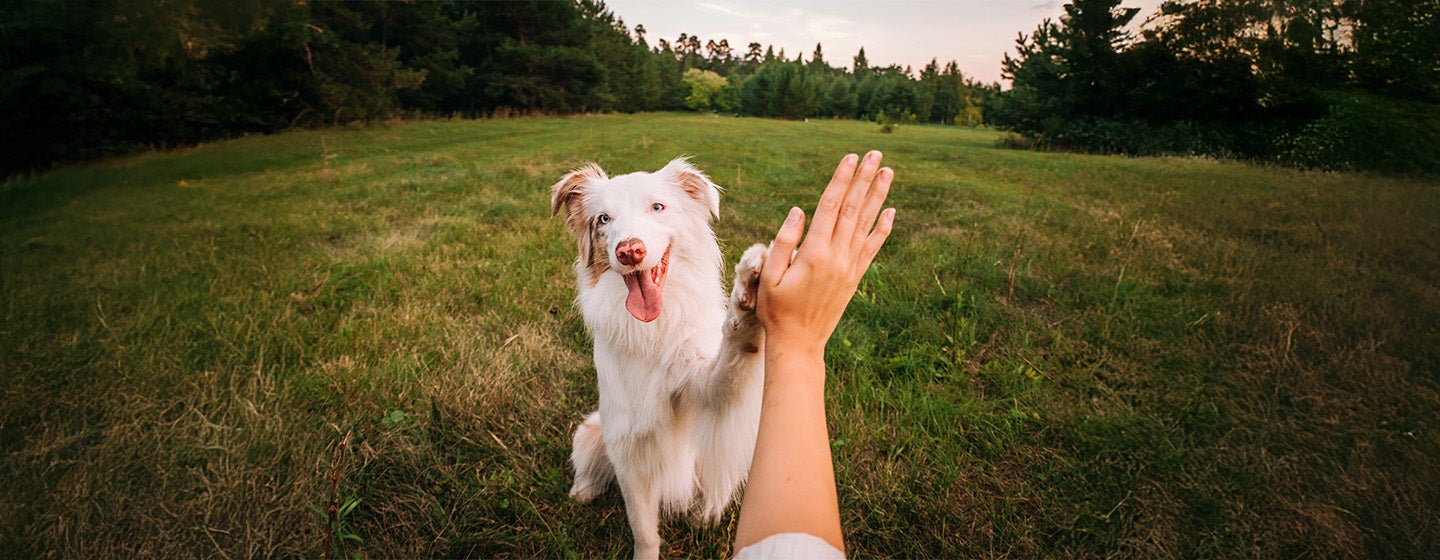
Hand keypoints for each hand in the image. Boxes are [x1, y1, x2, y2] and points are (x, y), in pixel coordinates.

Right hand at [757, 151, 895, 358]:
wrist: (799, 343)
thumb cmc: (776, 310)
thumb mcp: (768, 276)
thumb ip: (782, 242)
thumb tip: (798, 211)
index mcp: (814, 253)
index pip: (830, 207)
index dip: (841, 180)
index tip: (850, 158)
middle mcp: (837, 257)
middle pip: (852, 209)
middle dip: (864, 179)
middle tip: (875, 155)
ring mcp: (849, 267)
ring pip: (866, 224)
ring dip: (877, 196)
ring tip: (888, 172)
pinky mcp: (855, 277)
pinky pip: (872, 248)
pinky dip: (882, 229)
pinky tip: (890, 212)